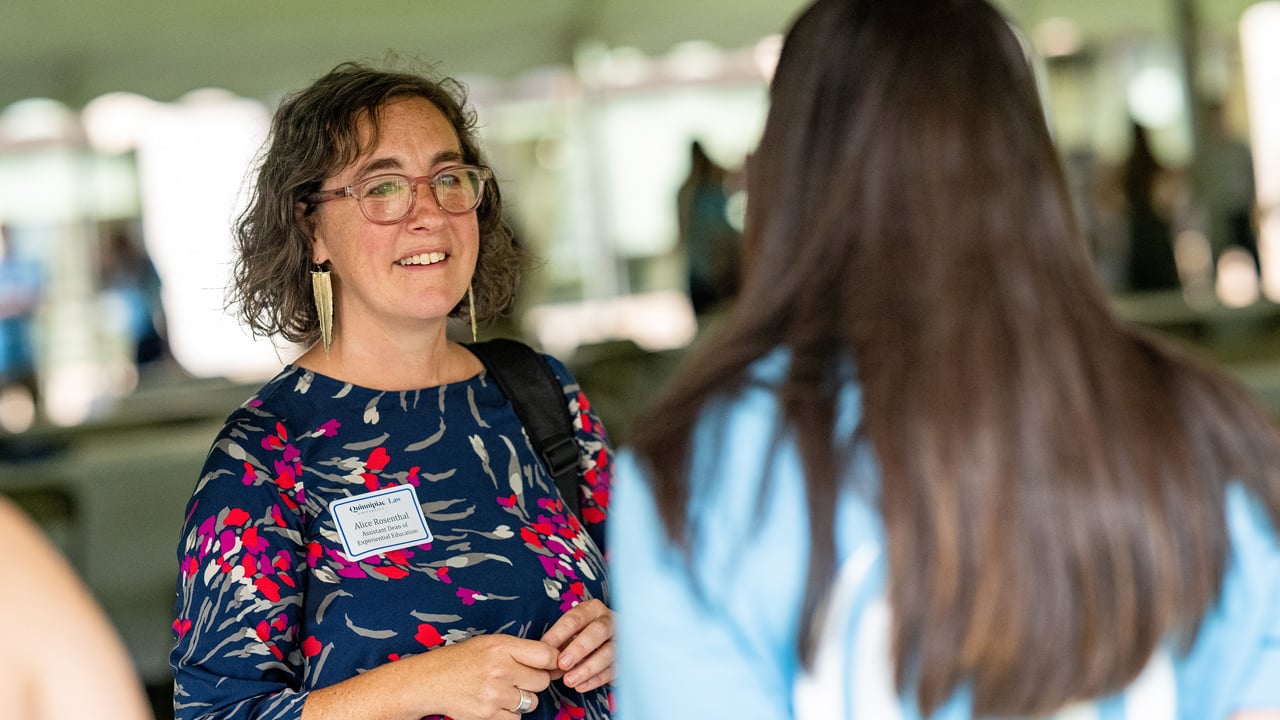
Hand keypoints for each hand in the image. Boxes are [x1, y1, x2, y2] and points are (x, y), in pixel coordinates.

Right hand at [406, 633, 558, 719]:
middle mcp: (500, 670)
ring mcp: (494, 695)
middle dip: (534, 681)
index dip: (553, 661)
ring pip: (531, 702)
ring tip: (503, 690)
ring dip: (522, 699)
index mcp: (502, 647)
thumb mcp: (490, 643)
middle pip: (542, 681)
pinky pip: (516, 718)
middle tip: (517, 678)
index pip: (546, 655)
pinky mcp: (488, 716)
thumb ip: (521, 650)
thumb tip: (554, 661)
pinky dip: (509, 714)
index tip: (551, 665)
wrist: (430, 681)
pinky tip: (495, 703)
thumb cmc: (462, 660)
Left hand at [540, 598, 614, 692]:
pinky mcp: (626, 658)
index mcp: (592, 609)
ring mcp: (621, 639)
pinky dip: (596, 679)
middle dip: (579, 648)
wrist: (607, 639)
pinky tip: (581, 686)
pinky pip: (614, 669)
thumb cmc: (582, 634)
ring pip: (609, 652)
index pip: (575, 619)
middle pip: (598, 631)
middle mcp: (610, 621)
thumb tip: (544, 663)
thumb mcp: (570, 632)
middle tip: (562, 664)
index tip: (545, 650)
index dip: (559, 635)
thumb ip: (558, 644)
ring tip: (569, 681)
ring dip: (587, 668)